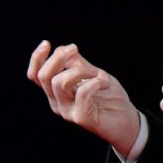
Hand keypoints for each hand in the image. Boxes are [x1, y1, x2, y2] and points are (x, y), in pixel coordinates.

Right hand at [27, 41, 139, 155]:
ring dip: (81, 70)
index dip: (36, 59)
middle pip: (44, 77)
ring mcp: (68, 111)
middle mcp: (58, 102)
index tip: (47, 43)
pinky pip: (82, 94)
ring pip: (59, 83)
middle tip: (75, 48)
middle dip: (57, 57)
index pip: (35, 76)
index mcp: (58, 92)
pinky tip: (105, 83)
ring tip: (97, 73)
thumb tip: (65, 49)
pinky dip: (95, 82)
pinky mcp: (82, 118)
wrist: (127, 120)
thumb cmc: (109, 97)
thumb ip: (78, 64)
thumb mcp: (93, 74)